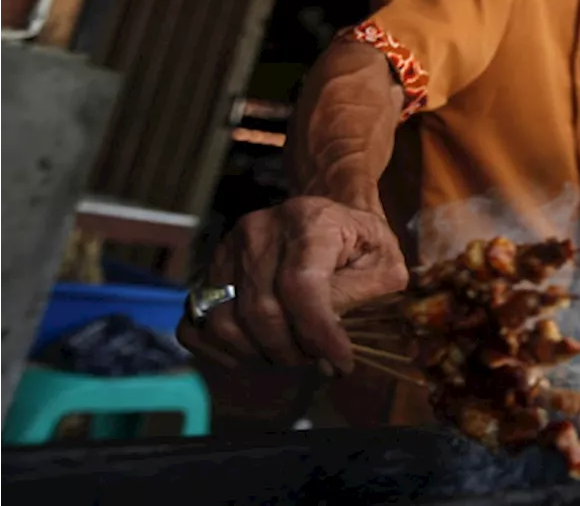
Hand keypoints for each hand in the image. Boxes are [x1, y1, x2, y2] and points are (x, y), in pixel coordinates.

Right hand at [177, 196, 408, 374]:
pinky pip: (195, 323)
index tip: (339, 363)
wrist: (327, 216)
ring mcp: (228, 249)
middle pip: (261, 311)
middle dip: (292, 350)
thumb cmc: (360, 242)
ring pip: (225, 323)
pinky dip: (220, 350)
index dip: (318, 334)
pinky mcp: (209, 270)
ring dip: (259, 354)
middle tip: (316, 359)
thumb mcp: (383, 262)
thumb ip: (359, 296)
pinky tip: (254, 352)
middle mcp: (260, 231)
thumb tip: (328, 345)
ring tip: (290, 353)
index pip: (300, 286)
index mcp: (310, 222)